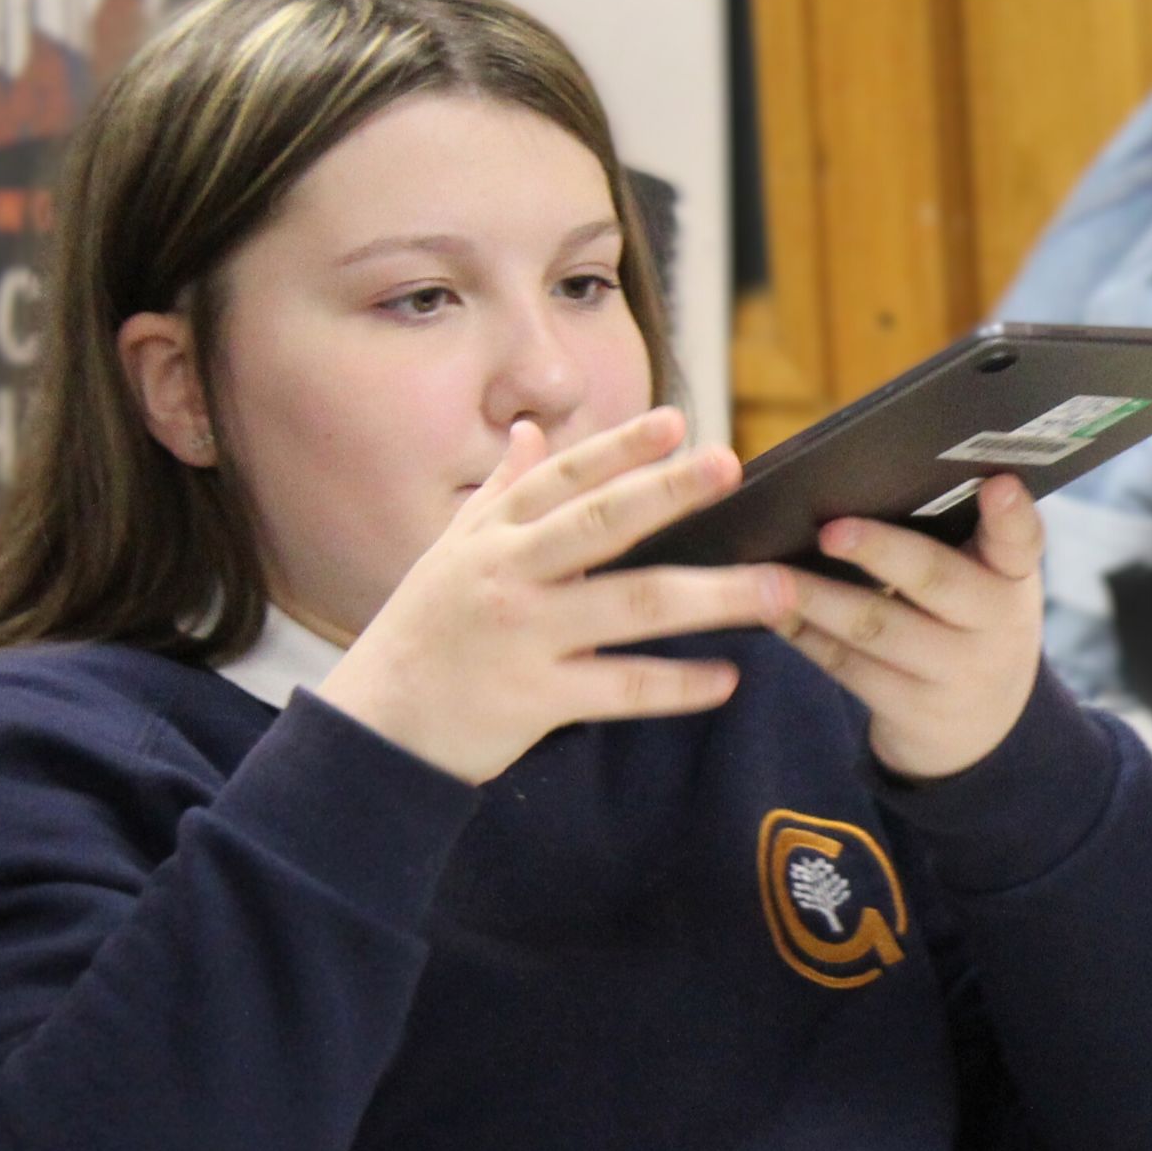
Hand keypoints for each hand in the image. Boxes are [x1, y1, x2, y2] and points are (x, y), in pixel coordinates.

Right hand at [319, 411, 789, 787]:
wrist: (373, 729)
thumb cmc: (423, 633)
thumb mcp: (450, 553)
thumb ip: (501, 494)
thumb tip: (531, 432)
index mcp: (493, 536)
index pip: (564, 479)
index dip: (618, 447)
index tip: (676, 421)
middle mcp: (508, 575)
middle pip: (601, 523)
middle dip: (668, 492)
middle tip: (732, 465)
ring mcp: (523, 635)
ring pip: (632, 605)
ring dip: (712, 596)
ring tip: (777, 588)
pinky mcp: (535, 699)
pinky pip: (622, 688)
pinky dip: (677, 685)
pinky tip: (727, 679)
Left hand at [775, 476, 1047, 780]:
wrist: (982, 726)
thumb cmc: (968, 621)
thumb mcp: (985, 582)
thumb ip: (954, 538)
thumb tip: (861, 483)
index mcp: (1013, 576)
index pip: (1022, 538)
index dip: (1011, 513)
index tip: (997, 484)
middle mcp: (996, 625)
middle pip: (935, 579)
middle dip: (880, 552)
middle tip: (831, 531)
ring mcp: (956, 673)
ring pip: (876, 628)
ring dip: (816, 599)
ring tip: (767, 577)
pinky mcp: (913, 709)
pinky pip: (848, 667)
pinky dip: (805, 635)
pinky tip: (772, 612)